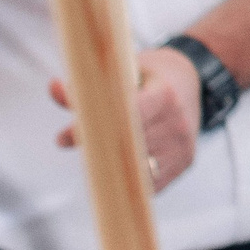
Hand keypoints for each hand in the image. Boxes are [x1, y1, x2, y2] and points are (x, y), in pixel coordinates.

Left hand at [51, 44, 199, 192]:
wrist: (196, 78)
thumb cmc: (153, 73)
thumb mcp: (127, 67)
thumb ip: (91, 84)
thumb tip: (53, 88)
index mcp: (165, 95)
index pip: (128, 117)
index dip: (95, 127)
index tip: (65, 135)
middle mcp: (177, 122)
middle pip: (128, 145)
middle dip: (93, 146)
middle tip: (64, 140)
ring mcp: (182, 145)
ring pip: (137, 167)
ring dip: (109, 165)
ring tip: (89, 153)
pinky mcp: (184, 161)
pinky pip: (152, 182)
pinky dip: (130, 178)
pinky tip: (115, 168)